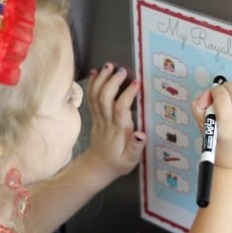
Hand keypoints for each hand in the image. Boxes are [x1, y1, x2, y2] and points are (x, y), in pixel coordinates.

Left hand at [85, 62, 145, 180]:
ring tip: (108, 65)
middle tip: (121, 70)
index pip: (121, 109)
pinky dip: (92, 84)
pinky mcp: (94, 116)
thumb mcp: (131, 160)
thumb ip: (135, 147)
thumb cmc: (118, 162)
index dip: (127, 95)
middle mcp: (107, 122)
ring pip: (96, 96)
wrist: (97, 167)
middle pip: (105, 99)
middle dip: (112, 82)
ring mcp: (98, 118)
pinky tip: (96, 73)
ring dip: (101, 80)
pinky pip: (91, 99)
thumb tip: (140, 134)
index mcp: (119, 131)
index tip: (136, 83)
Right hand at [191, 81, 231, 171]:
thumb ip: (199, 109)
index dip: (215, 90)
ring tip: (227, 102)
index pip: (222, 96)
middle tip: (220, 90)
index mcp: (227, 126)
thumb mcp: (204, 130)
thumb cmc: (217, 150)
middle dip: (227, 87)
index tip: (211, 93)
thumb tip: (207, 94)